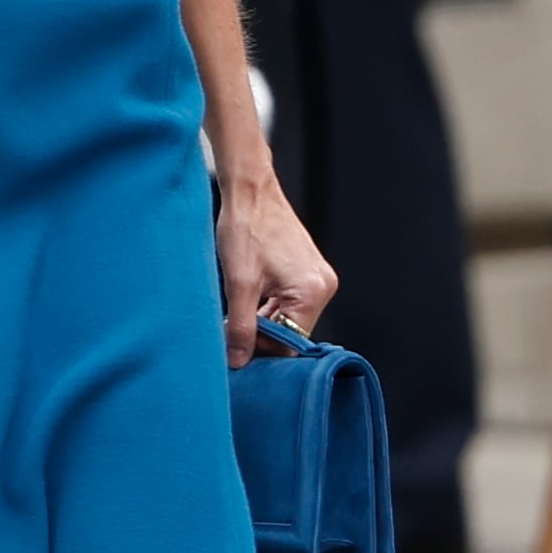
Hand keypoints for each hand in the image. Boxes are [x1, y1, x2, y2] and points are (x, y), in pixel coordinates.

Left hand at [218, 171, 333, 364]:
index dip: (262, 349)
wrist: (249, 192)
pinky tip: (243, 297)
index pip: (292, 341)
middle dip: (259, 333)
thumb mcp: (238, 284)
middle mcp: (323, 286)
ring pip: (286, 316)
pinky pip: (286, 300)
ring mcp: (316, 277)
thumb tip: (238, 360)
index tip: (234, 349)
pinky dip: (264, 304)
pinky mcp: (304, 270)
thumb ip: (241, 326)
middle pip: (291, 330)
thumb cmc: (245, 229)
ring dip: (258, 319)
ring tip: (233, 309)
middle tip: (228, 329)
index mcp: (313, 292)